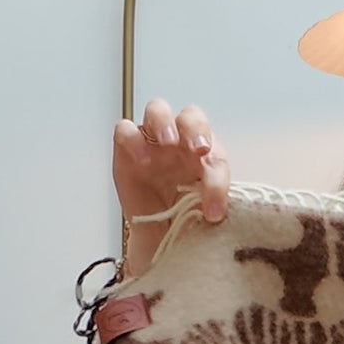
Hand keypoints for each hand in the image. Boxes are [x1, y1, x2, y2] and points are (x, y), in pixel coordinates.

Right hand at [112, 99, 230, 274]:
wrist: (157, 234)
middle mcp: (180, 140)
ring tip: (167, 141)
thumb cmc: (182, 215)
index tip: (215, 207)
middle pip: (190, 116)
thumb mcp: (201, 210)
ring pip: (157, 110)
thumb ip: (212, 203)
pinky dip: (133, 139)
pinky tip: (142, 159)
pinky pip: (125, 130)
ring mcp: (152, 141)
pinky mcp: (126, 148)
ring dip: (164, 122)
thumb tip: (218, 212)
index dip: (218, 178)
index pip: (216, 152)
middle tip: (200, 150)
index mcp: (204, 152)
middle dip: (197, 130)